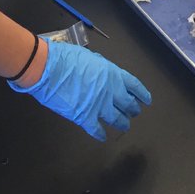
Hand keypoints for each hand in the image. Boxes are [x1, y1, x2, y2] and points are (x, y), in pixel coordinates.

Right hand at [9, 39, 150, 140]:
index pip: (134, 86)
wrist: (48, 69)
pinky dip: (101, 134)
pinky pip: (97, 130)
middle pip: (128, 104)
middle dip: (132, 109)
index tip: (146, 100)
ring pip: (117, 119)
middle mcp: (110, 91)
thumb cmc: (66, 58)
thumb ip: (100, 68)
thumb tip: (102, 74)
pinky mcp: (85, 118)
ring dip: (122, 123)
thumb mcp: (90, 57)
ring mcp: (99, 106)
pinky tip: (103, 136)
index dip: (142, 94)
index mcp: (112, 73)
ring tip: (124, 125)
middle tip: (133, 112)